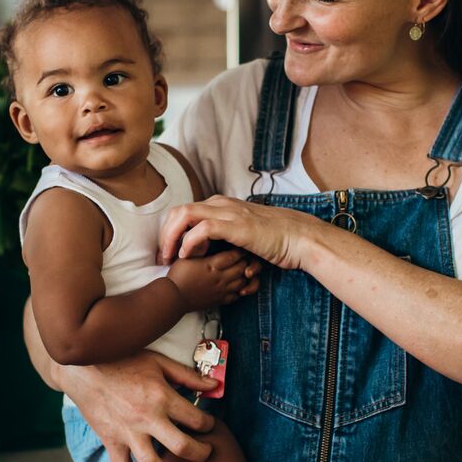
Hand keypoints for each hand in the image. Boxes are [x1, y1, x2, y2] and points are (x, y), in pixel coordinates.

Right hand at [60, 351, 218, 461]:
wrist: (83, 367)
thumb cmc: (122, 360)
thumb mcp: (158, 362)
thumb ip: (187, 375)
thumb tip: (214, 385)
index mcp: (161, 396)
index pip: (196, 419)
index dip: (209, 425)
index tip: (209, 426)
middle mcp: (146, 418)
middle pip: (182, 447)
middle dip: (201, 455)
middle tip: (205, 455)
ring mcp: (127, 432)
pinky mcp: (111, 441)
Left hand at [160, 195, 319, 269]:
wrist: (298, 237)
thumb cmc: (273, 239)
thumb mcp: (242, 234)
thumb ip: (224, 235)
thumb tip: (206, 247)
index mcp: (220, 205)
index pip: (184, 212)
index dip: (170, 231)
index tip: (167, 252)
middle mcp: (220, 204)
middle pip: (178, 211)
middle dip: (165, 234)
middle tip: (163, 257)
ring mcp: (228, 212)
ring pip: (185, 215)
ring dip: (172, 237)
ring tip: (170, 258)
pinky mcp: (235, 225)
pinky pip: (202, 229)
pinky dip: (190, 242)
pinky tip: (188, 256)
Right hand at [166, 249, 260, 309]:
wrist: (172, 298)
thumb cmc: (177, 277)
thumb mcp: (185, 256)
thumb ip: (196, 246)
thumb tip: (201, 235)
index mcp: (213, 265)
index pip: (234, 255)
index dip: (239, 249)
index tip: (238, 245)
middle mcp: (220, 278)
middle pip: (242, 267)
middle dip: (244, 260)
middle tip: (243, 255)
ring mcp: (221, 290)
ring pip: (242, 282)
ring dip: (243, 275)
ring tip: (240, 269)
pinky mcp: (219, 300)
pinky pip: (236, 296)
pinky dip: (239, 290)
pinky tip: (234, 285)